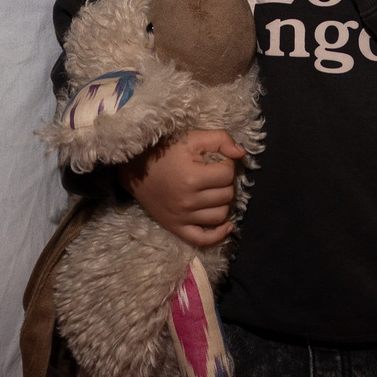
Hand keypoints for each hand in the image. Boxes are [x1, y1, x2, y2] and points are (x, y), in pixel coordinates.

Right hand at [125, 129, 243, 247]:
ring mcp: (182, 217)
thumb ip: (219, 139)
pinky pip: (203, 239)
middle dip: (225, 182)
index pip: (228, 174)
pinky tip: (226, 225)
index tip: (217, 160)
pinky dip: (218, 235)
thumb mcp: (191, 138)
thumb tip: (242, 154)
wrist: (134, 169)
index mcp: (192, 177)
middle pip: (226, 195)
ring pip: (220, 215)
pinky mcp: (176, 227)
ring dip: (222, 202)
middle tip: (214, 174)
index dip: (227, 164)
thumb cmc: (164, 151)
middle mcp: (188, 201)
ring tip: (213, 191)